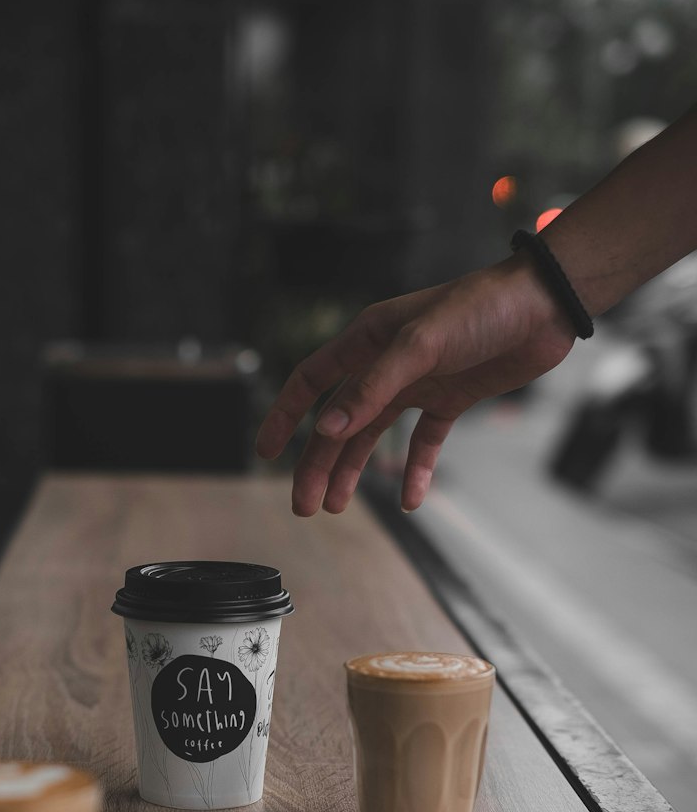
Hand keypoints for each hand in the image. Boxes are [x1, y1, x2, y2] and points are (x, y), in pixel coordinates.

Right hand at [254, 254, 575, 514]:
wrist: (544, 305)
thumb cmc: (482, 308)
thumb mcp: (422, 344)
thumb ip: (374, 387)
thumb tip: (329, 428)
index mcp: (367, 340)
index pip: (311, 382)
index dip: (286, 417)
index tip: (267, 453)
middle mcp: (386, 363)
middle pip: (339, 421)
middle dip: (318, 463)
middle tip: (305, 506)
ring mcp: (418, 383)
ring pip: (373, 435)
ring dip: (355, 471)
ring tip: (337, 506)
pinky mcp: (451, 398)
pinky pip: (424, 440)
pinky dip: (416, 468)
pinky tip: (412, 499)